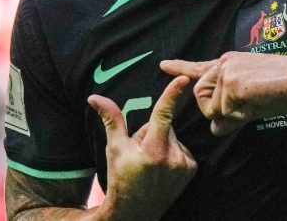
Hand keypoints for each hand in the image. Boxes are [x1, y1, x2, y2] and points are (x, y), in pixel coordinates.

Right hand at [87, 76, 196, 219]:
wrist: (136, 211)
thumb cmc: (121, 178)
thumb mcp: (114, 149)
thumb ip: (111, 120)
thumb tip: (94, 97)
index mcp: (153, 150)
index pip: (163, 115)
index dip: (173, 94)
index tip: (184, 79)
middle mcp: (172, 157)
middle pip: (163, 125)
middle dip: (151, 131)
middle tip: (140, 152)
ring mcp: (184, 164)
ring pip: (172, 136)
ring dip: (162, 142)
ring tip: (150, 162)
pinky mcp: (192, 168)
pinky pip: (181, 147)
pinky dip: (172, 151)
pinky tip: (162, 166)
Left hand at [161, 52, 286, 135]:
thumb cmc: (285, 87)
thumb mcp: (254, 97)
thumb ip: (232, 110)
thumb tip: (215, 128)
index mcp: (229, 63)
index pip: (200, 68)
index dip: (181, 68)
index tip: (164, 66)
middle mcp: (223, 64)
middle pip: (201, 95)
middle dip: (215, 109)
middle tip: (242, 108)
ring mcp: (226, 72)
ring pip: (213, 108)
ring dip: (231, 114)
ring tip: (256, 102)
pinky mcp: (231, 83)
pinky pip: (224, 112)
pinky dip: (239, 115)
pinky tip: (258, 102)